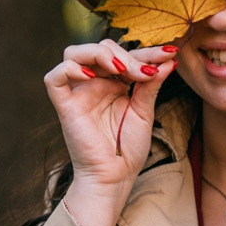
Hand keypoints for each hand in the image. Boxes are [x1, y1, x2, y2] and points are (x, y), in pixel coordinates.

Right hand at [43, 38, 176, 225]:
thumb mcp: (145, 111)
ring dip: (99, 53)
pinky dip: (69, 69)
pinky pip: (55, 78)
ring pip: (74, 53)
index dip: (147, 51)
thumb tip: (168, 60)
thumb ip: (151, 85)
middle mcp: (93, 84)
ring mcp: (77, 93)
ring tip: (122, 70)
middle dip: (126, 55)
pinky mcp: (64, 106)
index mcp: (113, 83)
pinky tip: (93, 76)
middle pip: (101, 47)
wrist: (115, 177)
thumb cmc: (128, 149)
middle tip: (146, 72)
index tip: (170, 53)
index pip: (125, 55)